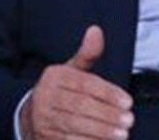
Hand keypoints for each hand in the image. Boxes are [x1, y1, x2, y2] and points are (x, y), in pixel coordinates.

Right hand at [20, 25, 134, 138]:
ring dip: (101, 131)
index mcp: (54, 77)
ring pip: (75, 126)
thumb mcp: (71, 70)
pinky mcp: (44, 138)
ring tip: (122, 134)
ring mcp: (43, 119)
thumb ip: (87, 54)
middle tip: (129, 120)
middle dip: (107, 114)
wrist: (29, 117)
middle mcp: (45, 97)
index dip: (108, 93)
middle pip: (80, 106)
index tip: (128, 102)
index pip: (84, 84)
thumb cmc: (61, 91)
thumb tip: (96, 30)